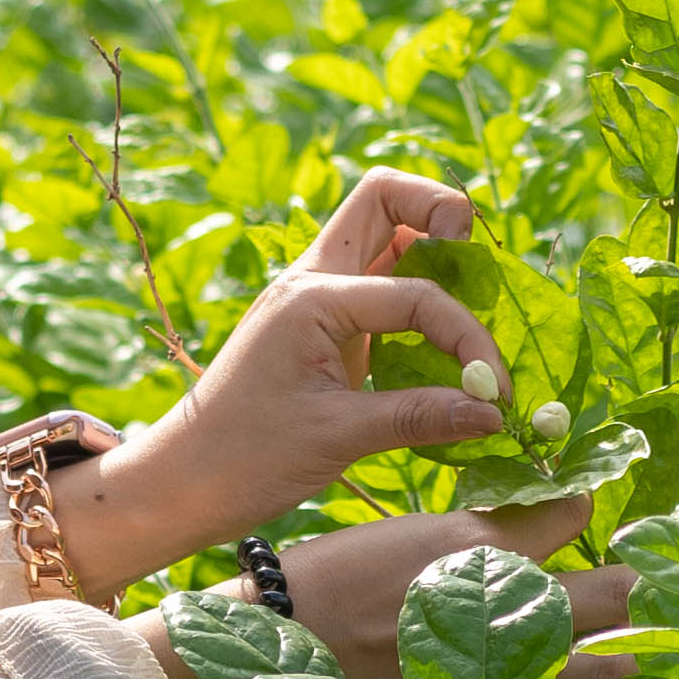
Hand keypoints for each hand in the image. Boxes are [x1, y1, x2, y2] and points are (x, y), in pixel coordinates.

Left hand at [53, 168, 504, 595]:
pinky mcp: (323, 326)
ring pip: (383, 233)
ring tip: (473, 301)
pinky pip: (381, 284)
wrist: (183, 480)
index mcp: (311, 297)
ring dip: (433, 250)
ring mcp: (316, 298)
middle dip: (441, 212)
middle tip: (480, 264)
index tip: (495, 391)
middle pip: (384, 198)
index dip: (466, 337)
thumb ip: (419, 417)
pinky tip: (444, 340)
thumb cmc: (245, 456)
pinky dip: (419, 295)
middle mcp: (313, 280)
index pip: (415, 293)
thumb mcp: (337, 438)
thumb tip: (493, 412)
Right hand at [139, 495, 641, 678]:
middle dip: (629, 588)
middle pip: (608, 593)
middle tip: (641, 588)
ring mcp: (492, 668)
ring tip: (635, 658)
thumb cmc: (336, 574)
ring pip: (594, 666)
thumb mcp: (412, 530)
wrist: (282, 641)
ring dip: (619, 660)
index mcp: (480, 544)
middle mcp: (500, 605)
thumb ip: (482, 525)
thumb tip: (545, 511)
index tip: (586, 513)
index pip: (572, 512)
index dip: (585, 508)